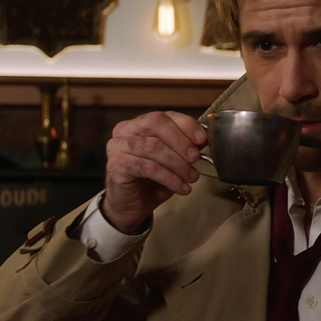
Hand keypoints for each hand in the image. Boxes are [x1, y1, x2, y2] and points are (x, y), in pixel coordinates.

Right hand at [102, 111, 206, 232]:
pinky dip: (170, 178)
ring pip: (153, 146)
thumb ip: (186, 145)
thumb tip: (204, 137)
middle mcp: (125, 130)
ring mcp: (118, 146)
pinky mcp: (116, 165)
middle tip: (195, 158)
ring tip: (192, 177)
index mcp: (139, 124)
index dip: (186, 125)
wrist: (133, 205)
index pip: (164, 116)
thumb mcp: (174, 159)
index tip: (202, 139)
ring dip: (178, 163)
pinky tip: (181, 187)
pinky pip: (148, 167)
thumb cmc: (154, 180)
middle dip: (180, 141)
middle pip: (155, 123)